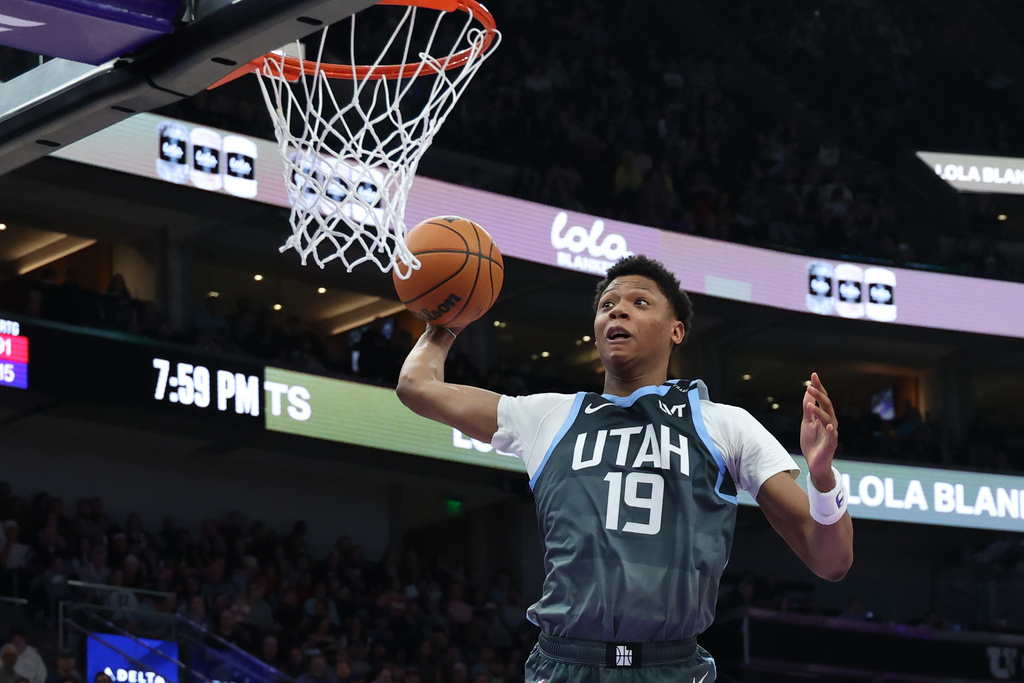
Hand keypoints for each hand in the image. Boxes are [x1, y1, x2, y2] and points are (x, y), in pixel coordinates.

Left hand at [800, 372, 838, 488]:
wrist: (814, 463)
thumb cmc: (812, 442)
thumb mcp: (806, 422)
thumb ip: (808, 408)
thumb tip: (808, 391)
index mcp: (824, 416)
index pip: (822, 399)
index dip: (819, 387)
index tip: (813, 374)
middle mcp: (830, 422)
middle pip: (827, 406)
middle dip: (819, 395)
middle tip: (810, 386)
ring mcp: (831, 433)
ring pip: (828, 419)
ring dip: (819, 412)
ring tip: (809, 405)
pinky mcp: (831, 445)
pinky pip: (833, 437)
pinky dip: (831, 431)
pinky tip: (829, 426)